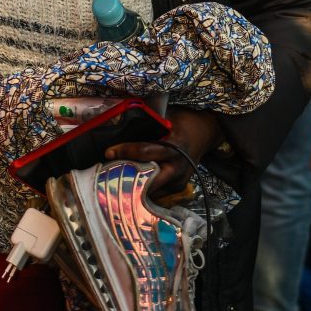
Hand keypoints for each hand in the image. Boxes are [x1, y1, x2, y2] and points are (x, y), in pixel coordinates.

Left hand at [105, 108, 222, 202]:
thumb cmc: (182, 122)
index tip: (108, 152)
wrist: (204, 133)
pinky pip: (156, 193)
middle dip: (126, 178)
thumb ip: (147, 124)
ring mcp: (179, 180)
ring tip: (113, 181)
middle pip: (146, 178)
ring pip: (150, 190)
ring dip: (132, 186)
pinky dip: (142, 189)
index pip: (145, 151)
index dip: (125, 151)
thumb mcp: (167, 117)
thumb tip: (119, 123)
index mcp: (174, 147)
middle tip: (107, 175)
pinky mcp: (178, 188)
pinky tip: (128, 185)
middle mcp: (177, 166)